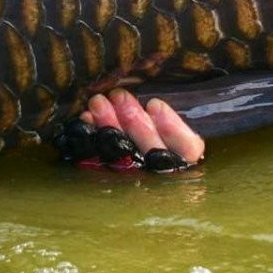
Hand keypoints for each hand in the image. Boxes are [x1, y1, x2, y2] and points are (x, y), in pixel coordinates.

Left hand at [61, 88, 205, 170]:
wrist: (120, 140)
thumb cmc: (153, 117)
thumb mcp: (164, 112)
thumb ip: (162, 108)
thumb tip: (152, 95)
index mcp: (184, 156)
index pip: (188, 149)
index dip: (173, 129)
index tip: (154, 104)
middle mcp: (163, 172)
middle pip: (153, 152)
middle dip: (135, 122)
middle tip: (119, 96)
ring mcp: (135, 177)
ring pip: (126, 157)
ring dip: (111, 126)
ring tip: (98, 102)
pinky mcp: (108, 177)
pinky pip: (100, 161)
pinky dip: (92, 137)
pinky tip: (85, 119)